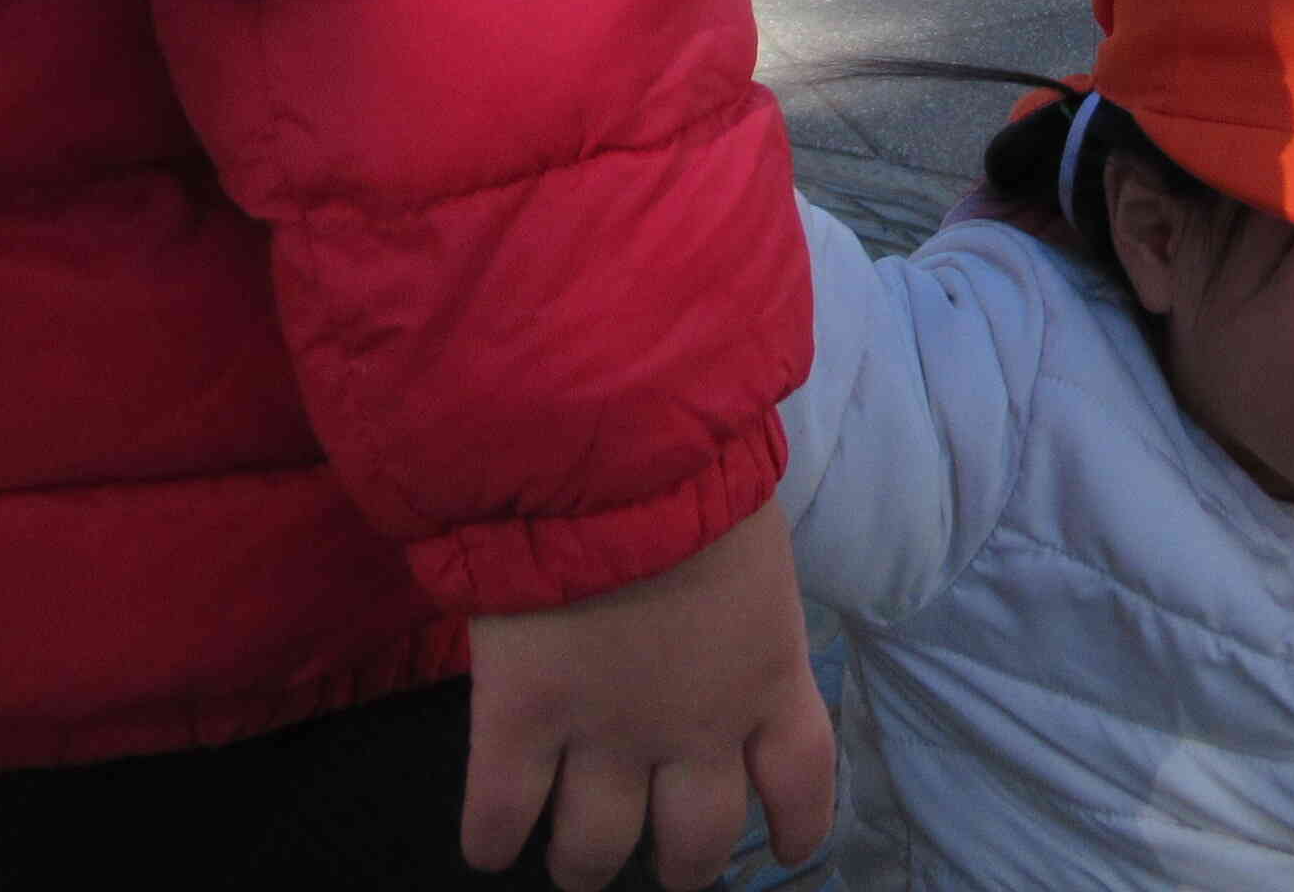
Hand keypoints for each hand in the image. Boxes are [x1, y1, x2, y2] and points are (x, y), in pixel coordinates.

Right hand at [462, 503, 835, 890]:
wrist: (609, 444)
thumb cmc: (692, 467)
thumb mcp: (751, 547)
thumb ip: (742, 613)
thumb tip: (725, 623)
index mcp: (768, 673)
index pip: (802, 782)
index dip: (794, 828)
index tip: (782, 850)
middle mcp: (697, 726)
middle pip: (696, 843)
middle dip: (678, 862)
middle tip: (658, 852)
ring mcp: (605, 732)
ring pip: (595, 850)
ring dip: (584, 862)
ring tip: (572, 859)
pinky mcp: (521, 719)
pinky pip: (500, 815)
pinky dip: (491, 839)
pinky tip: (491, 841)